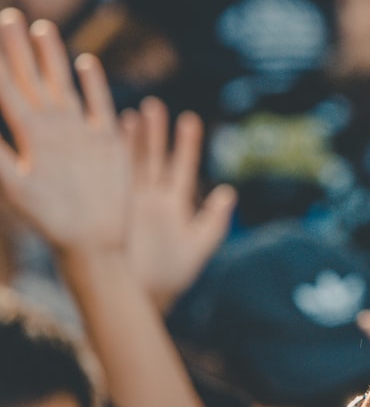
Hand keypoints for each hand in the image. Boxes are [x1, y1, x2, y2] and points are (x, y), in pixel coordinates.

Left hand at [0, 9, 126, 252]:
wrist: (92, 240)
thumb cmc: (51, 220)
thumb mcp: (16, 184)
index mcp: (30, 134)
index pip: (7, 89)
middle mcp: (52, 127)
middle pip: (33, 79)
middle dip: (17, 48)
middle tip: (7, 15)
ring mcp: (80, 132)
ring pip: (63, 85)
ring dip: (52, 58)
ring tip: (40, 28)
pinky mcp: (108, 141)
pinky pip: (99, 105)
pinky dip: (93, 85)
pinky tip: (85, 63)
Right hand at [121, 97, 235, 311]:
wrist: (138, 301)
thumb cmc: (170, 280)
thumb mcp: (197, 248)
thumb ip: (214, 221)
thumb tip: (229, 191)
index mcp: (174, 206)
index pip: (181, 167)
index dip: (186, 144)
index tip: (190, 118)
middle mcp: (150, 200)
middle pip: (154, 159)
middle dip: (155, 133)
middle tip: (154, 105)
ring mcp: (128, 204)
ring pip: (130, 167)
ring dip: (131, 142)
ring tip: (132, 115)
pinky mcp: (110, 213)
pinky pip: (109, 183)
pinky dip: (107, 162)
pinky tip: (103, 141)